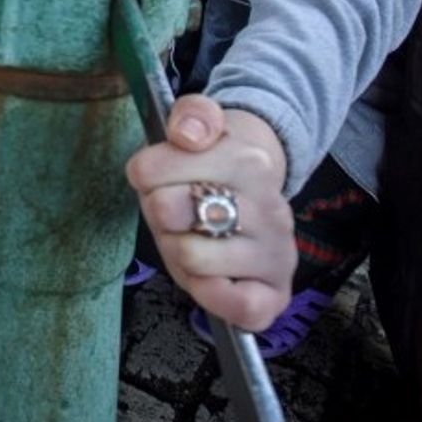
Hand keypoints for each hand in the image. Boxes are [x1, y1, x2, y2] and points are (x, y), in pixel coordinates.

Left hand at [124, 95, 294, 332]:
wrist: (260, 187)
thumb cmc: (213, 162)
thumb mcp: (199, 124)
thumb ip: (192, 114)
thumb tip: (187, 135)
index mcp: (248, 160)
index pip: (151, 170)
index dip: (144, 174)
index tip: (162, 173)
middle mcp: (270, 207)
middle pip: (166, 212)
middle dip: (159, 212)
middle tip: (177, 209)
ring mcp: (276, 251)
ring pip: (191, 257)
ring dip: (177, 251)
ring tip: (194, 237)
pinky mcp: (277, 291)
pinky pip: (241, 307)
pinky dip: (213, 295)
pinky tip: (208, 278)